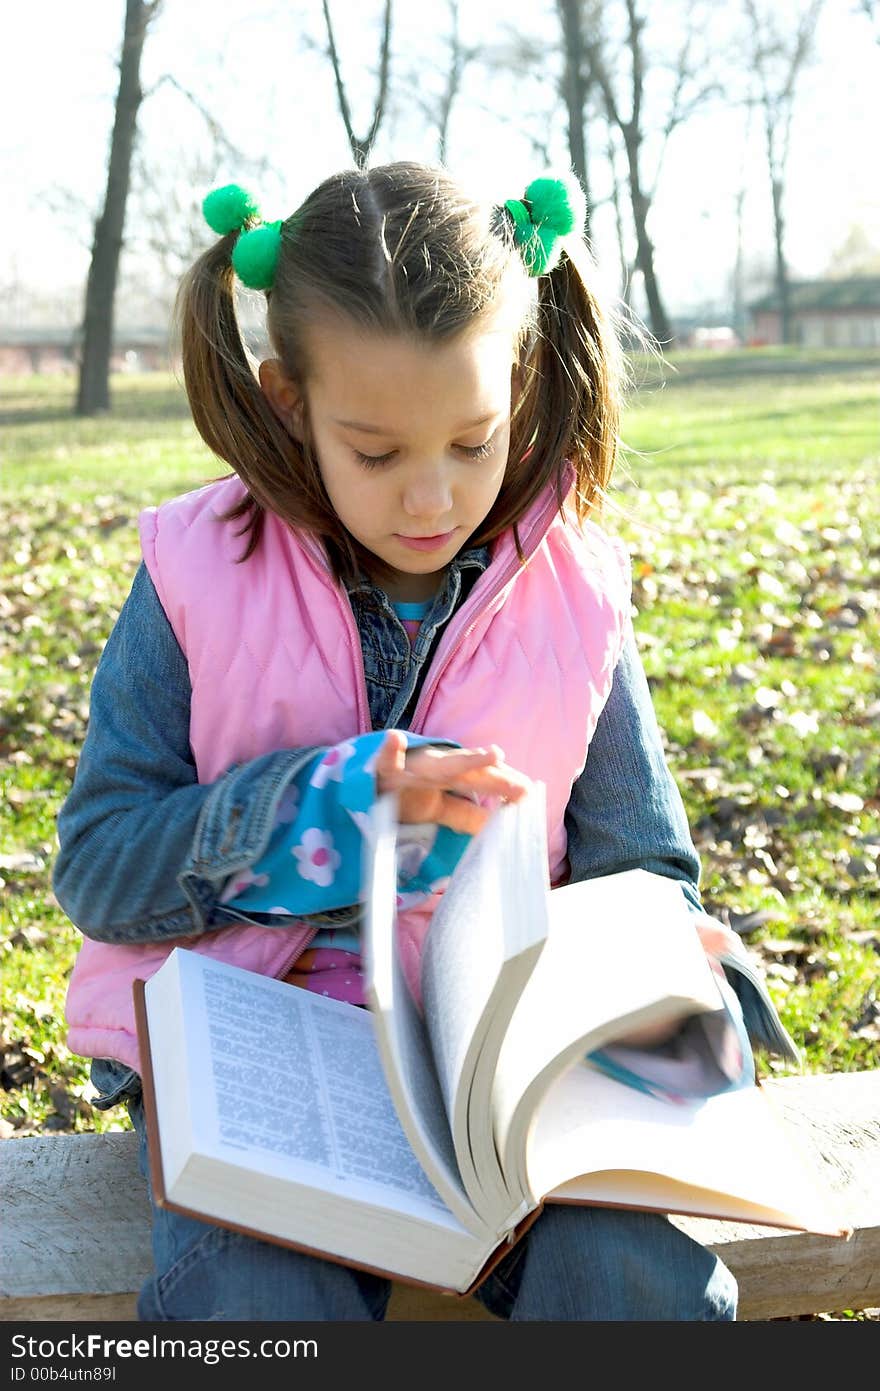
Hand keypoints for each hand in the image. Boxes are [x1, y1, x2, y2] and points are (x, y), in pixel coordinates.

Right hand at [374, 731, 531, 834]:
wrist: (359, 786)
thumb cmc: (400, 793)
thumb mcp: (435, 807)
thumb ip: (463, 814)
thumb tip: (494, 826)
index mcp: (448, 777)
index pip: (482, 780)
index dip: (505, 786)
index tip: (531, 794)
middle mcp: (434, 767)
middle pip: (472, 772)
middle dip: (499, 776)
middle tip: (526, 785)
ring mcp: (410, 768)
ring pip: (441, 765)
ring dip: (466, 759)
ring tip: (496, 754)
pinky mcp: (381, 772)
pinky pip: (384, 761)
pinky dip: (389, 750)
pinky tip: (395, 739)